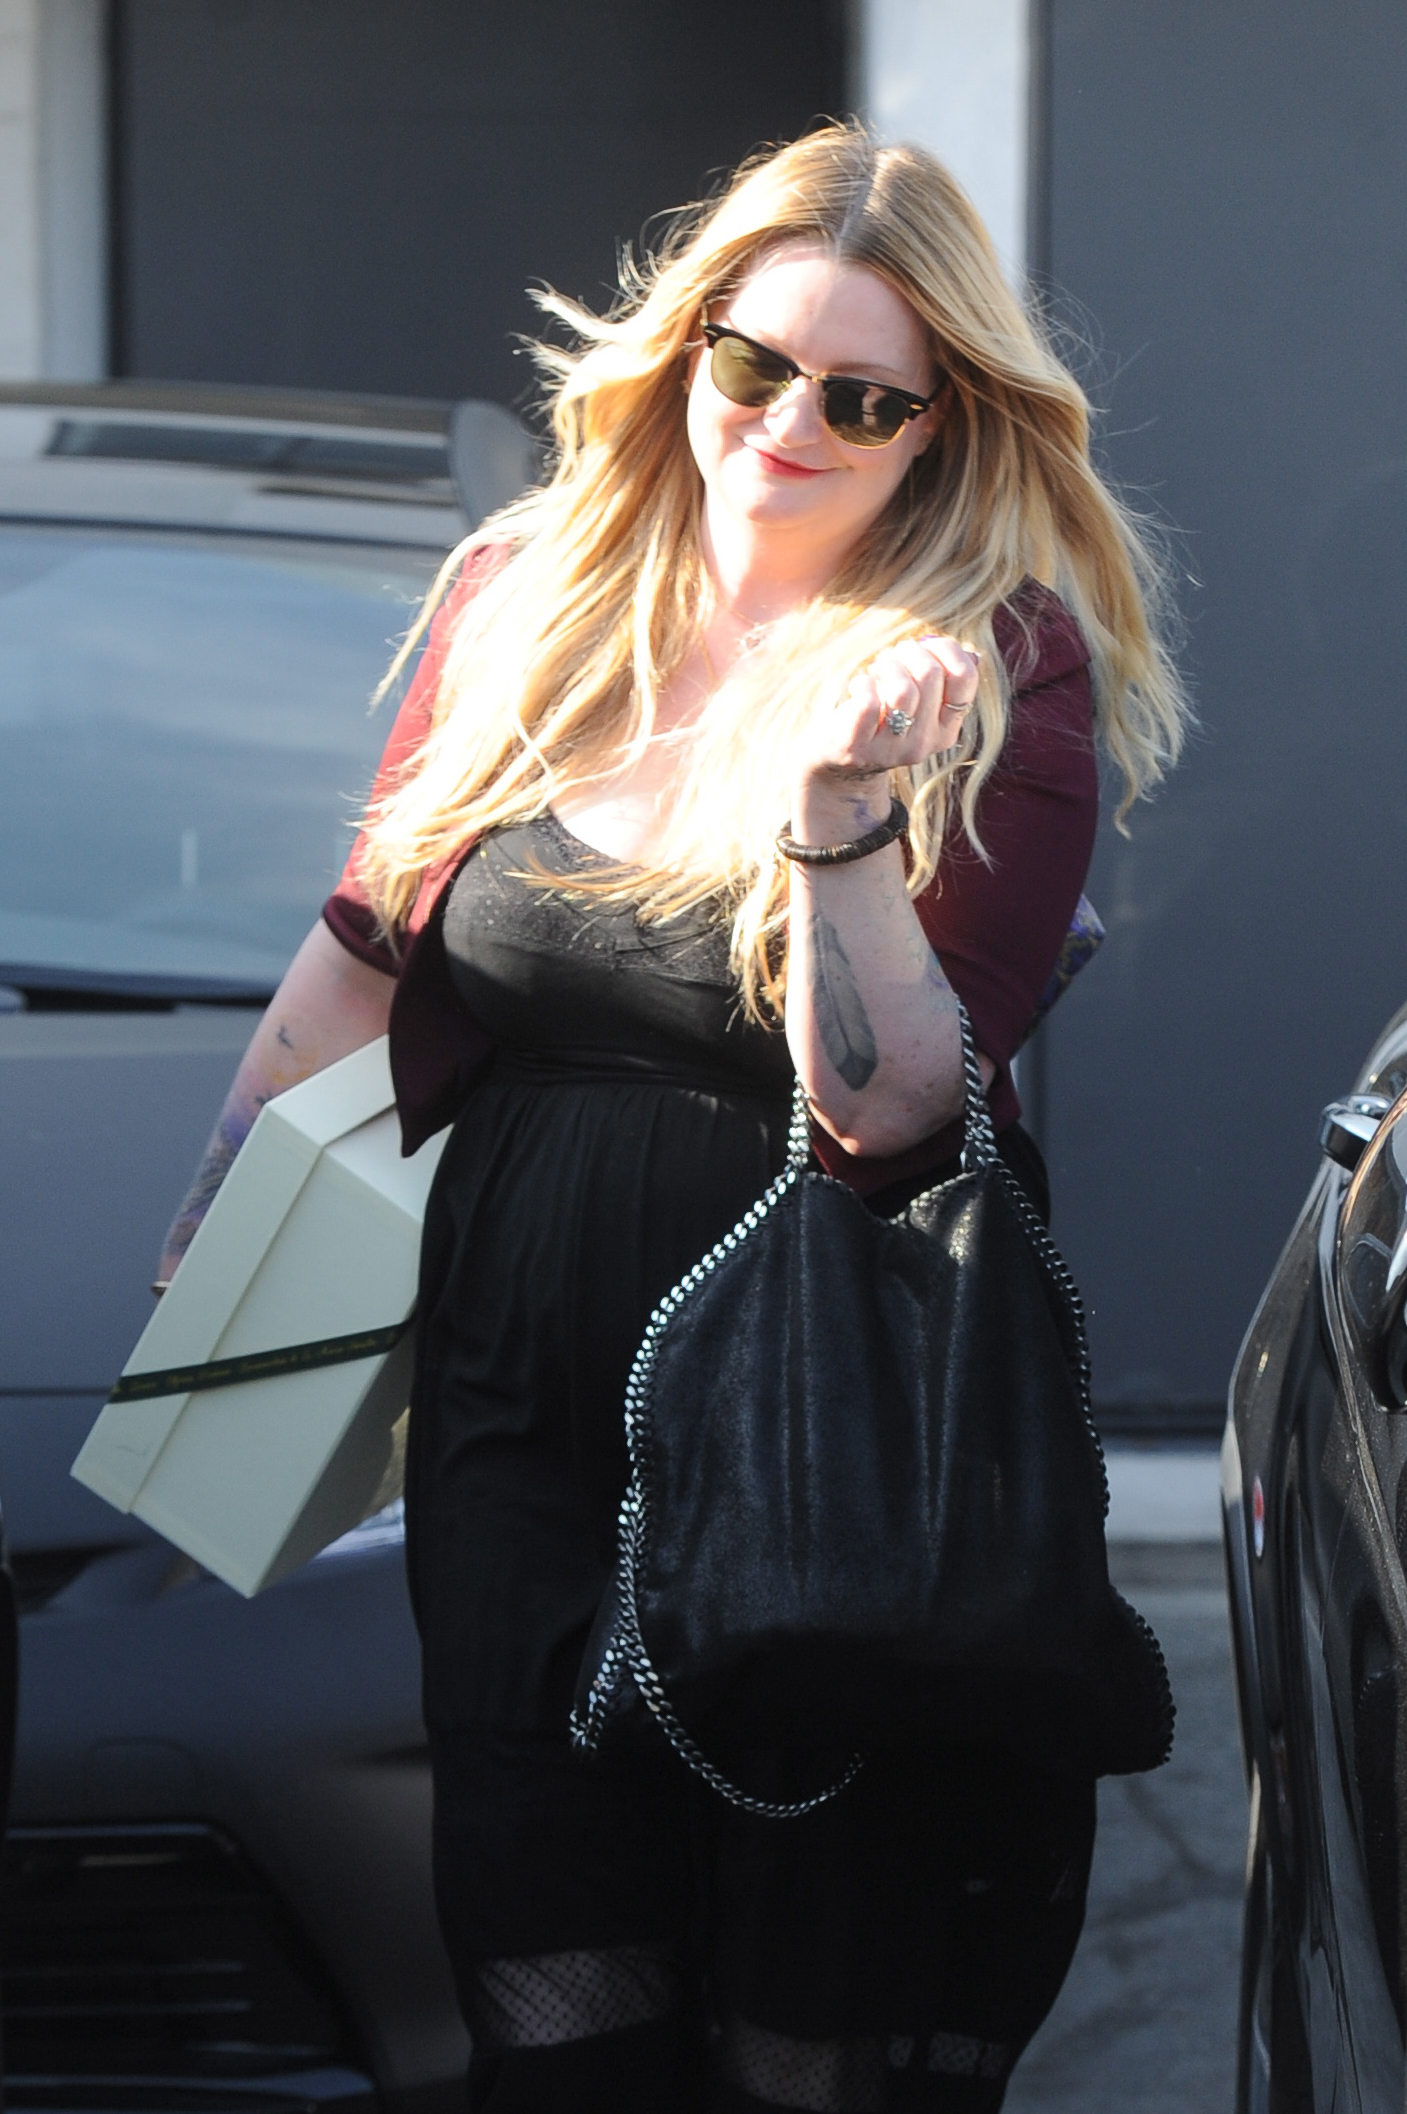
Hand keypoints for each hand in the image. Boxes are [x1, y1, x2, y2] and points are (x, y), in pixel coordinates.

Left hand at [791, 634, 980, 840]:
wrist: (836, 763)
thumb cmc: (879, 718)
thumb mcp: (917, 704)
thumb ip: (943, 682)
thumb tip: (973, 656)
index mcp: (946, 730)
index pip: (966, 678)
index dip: (947, 649)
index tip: (926, 645)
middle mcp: (924, 743)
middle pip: (931, 674)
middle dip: (909, 651)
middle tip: (893, 656)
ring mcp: (891, 750)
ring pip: (903, 690)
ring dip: (886, 666)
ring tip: (876, 669)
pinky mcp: (857, 749)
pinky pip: (868, 703)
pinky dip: (862, 683)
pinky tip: (858, 686)